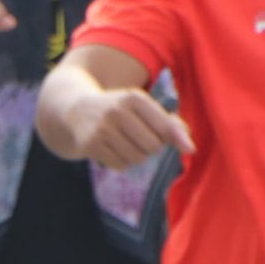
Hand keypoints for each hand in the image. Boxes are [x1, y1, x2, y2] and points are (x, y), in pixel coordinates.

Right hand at [67, 86, 195, 169]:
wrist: (74, 110)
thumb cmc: (120, 111)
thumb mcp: (142, 108)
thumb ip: (169, 124)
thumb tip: (190, 148)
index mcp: (134, 98)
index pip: (165, 127)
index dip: (176, 140)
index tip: (187, 148)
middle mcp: (117, 111)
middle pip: (153, 146)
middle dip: (152, 148)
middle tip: (141, 139)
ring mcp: (102, 128)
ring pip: (138, 158)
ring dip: (137, 156)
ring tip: (126, 143)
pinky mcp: (90, 144)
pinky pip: (121, 165)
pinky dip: (122, 162)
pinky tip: (113, 149)